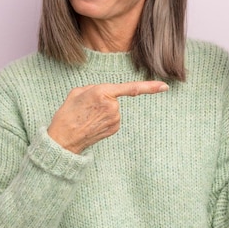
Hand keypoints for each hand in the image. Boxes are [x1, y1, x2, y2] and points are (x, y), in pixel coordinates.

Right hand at [47, 81, 168, 153]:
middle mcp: (112, 106)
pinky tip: (93, 123)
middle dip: (103, 99)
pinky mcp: (115, 128)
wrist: (63, 140)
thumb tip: (106, 93)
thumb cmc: (68, 114)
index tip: (165, 87)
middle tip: (86, 107)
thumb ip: (94, 87)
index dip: (150, 87)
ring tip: (88, 117)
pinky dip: (104, 119)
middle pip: (114, 97)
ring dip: (103, 110)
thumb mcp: (77, 92)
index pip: (130, 88)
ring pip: (114, 108)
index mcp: (102, 92)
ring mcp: (115, 119)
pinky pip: (113, 118)